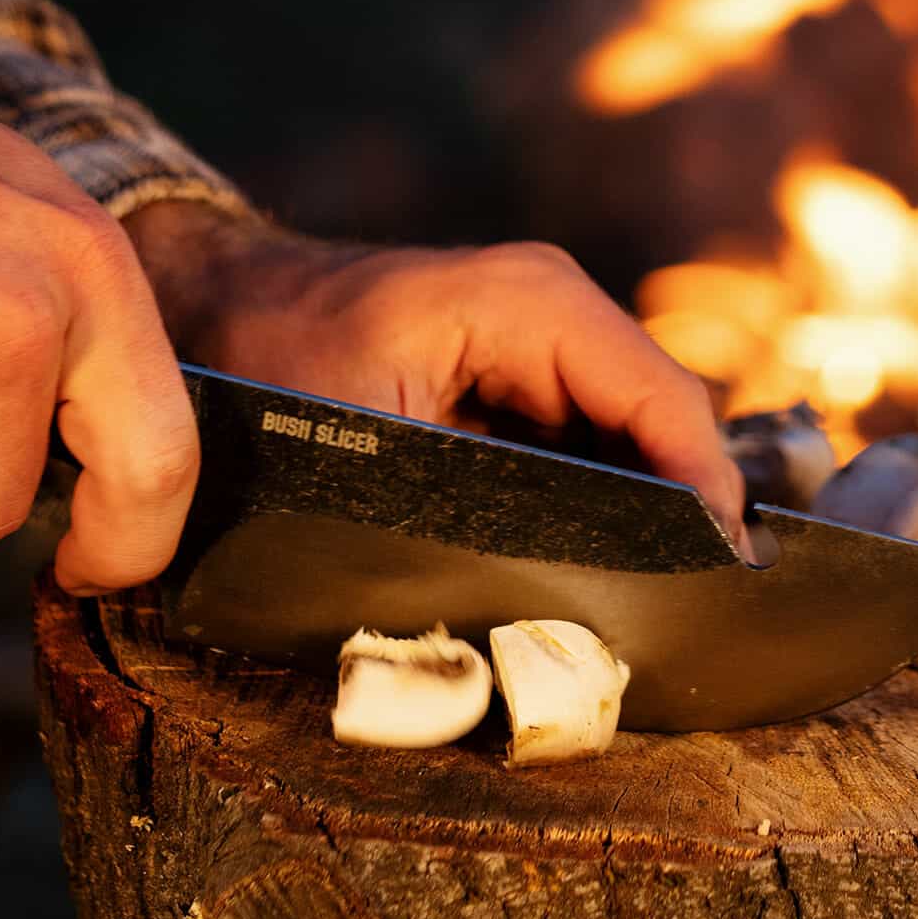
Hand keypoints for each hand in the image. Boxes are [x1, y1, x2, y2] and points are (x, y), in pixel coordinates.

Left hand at [124, 202, 748, 550]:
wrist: (201, 306)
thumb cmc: (261, 360)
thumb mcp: (363, 446)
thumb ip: (473, 510)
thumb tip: (553, 601)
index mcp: (534, 304)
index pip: (664, 401)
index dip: (702, 494)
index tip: (716, 582)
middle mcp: (554, 310)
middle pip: (662, 423)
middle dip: (680, 515)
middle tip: (684, 614)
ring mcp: (540, 340)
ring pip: (633, 439)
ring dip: (642, 515)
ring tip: (643, 602)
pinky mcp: (519, 374)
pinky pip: (589, 442)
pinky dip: (600, 502)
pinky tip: (588, 565)